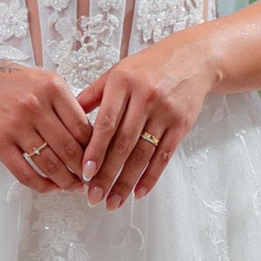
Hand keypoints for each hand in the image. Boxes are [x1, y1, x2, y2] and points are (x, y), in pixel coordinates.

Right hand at [0, 39, 93, 191]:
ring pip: (50, 164)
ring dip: (66, 181)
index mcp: (52, 87)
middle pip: (70, 149)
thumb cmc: (11, 82)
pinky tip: (51, 187)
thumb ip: (67, 105)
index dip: (95, 149)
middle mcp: (35, 105)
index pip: (83, 127)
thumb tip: (91, 138)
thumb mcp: (45, 81)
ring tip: (74, 186)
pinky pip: (25, 173)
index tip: (99, 159)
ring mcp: (16, 125)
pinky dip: (42, 185)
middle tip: (91, 178)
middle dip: (85, 170)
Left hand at [77, 35, 215, 207]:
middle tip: (94, 197)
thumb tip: (68, 117)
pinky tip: (139, 192)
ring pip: (143, 154)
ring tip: (113, 201)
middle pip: (123, 144)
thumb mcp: (118, 71)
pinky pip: (164, 155)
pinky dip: (151, 176)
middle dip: (107, 174)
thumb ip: (94, 94)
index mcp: (123, 83)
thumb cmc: (149, 66)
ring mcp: (165, 112)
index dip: (95, 151)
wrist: (192, 58)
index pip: (106, 123)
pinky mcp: (181, 124)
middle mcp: (145, 97)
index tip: (85, 173)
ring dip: (127, 181)